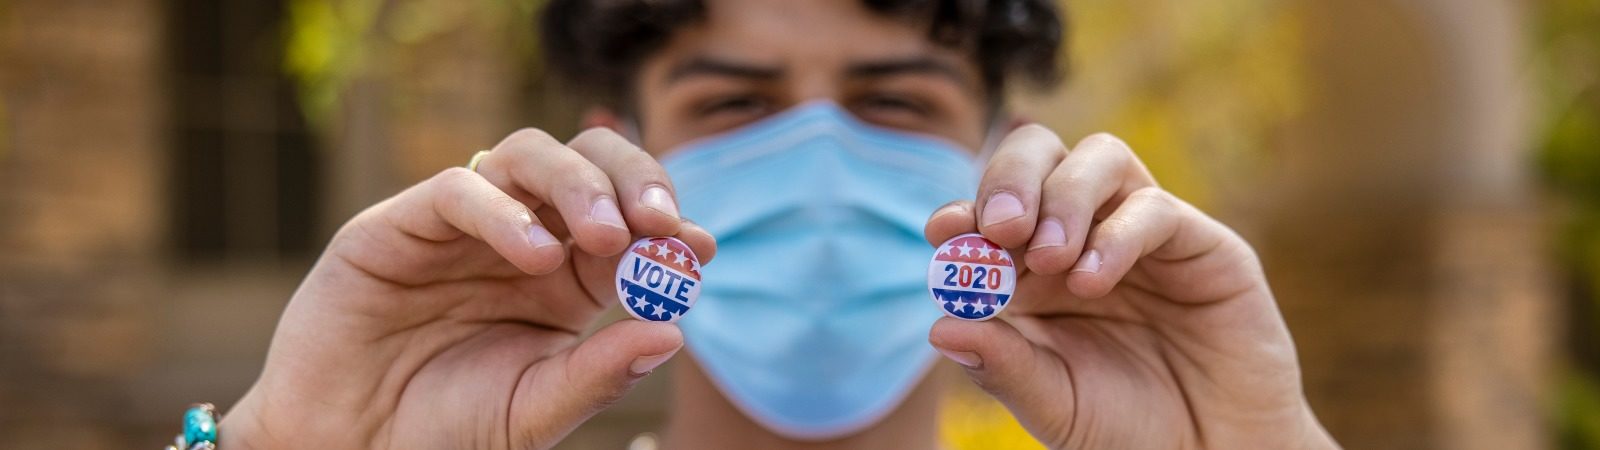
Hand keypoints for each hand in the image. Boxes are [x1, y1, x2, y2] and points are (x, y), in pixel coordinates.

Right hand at [219, 128, 714, 448]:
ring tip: (607, 239)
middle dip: (634, 181)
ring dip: (579, 185)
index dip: (667, 225)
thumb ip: (599, 374)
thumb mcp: (536, 410)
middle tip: (660, 224)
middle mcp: (522, 237)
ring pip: (528, 156)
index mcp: (568, 278)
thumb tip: (673, 332)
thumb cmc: (445, 428)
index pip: (629, 226)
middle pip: (589, 165)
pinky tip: (537, 256)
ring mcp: (463, 224)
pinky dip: (504, 213)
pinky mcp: (400, 224)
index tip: (698, 247)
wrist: (351, 448)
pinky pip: (459, 190)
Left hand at [925, 127, 1336, 447]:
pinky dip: (1116, 236)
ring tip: (1047, 257)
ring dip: (1064, 197)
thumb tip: (941, 325)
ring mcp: (1142, 233)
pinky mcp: (1203, 245)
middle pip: (1041, 154)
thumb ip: (1002, 366)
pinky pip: (1155, 209)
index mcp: (1032, 268)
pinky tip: (1092, 282)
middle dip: (1011, 177)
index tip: (944, 231)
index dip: (966, 210)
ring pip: (1100, 158)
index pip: (991, 209)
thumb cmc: (1125, 429)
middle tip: (1000, 227)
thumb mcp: (1052, 403)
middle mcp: (1085, 235)